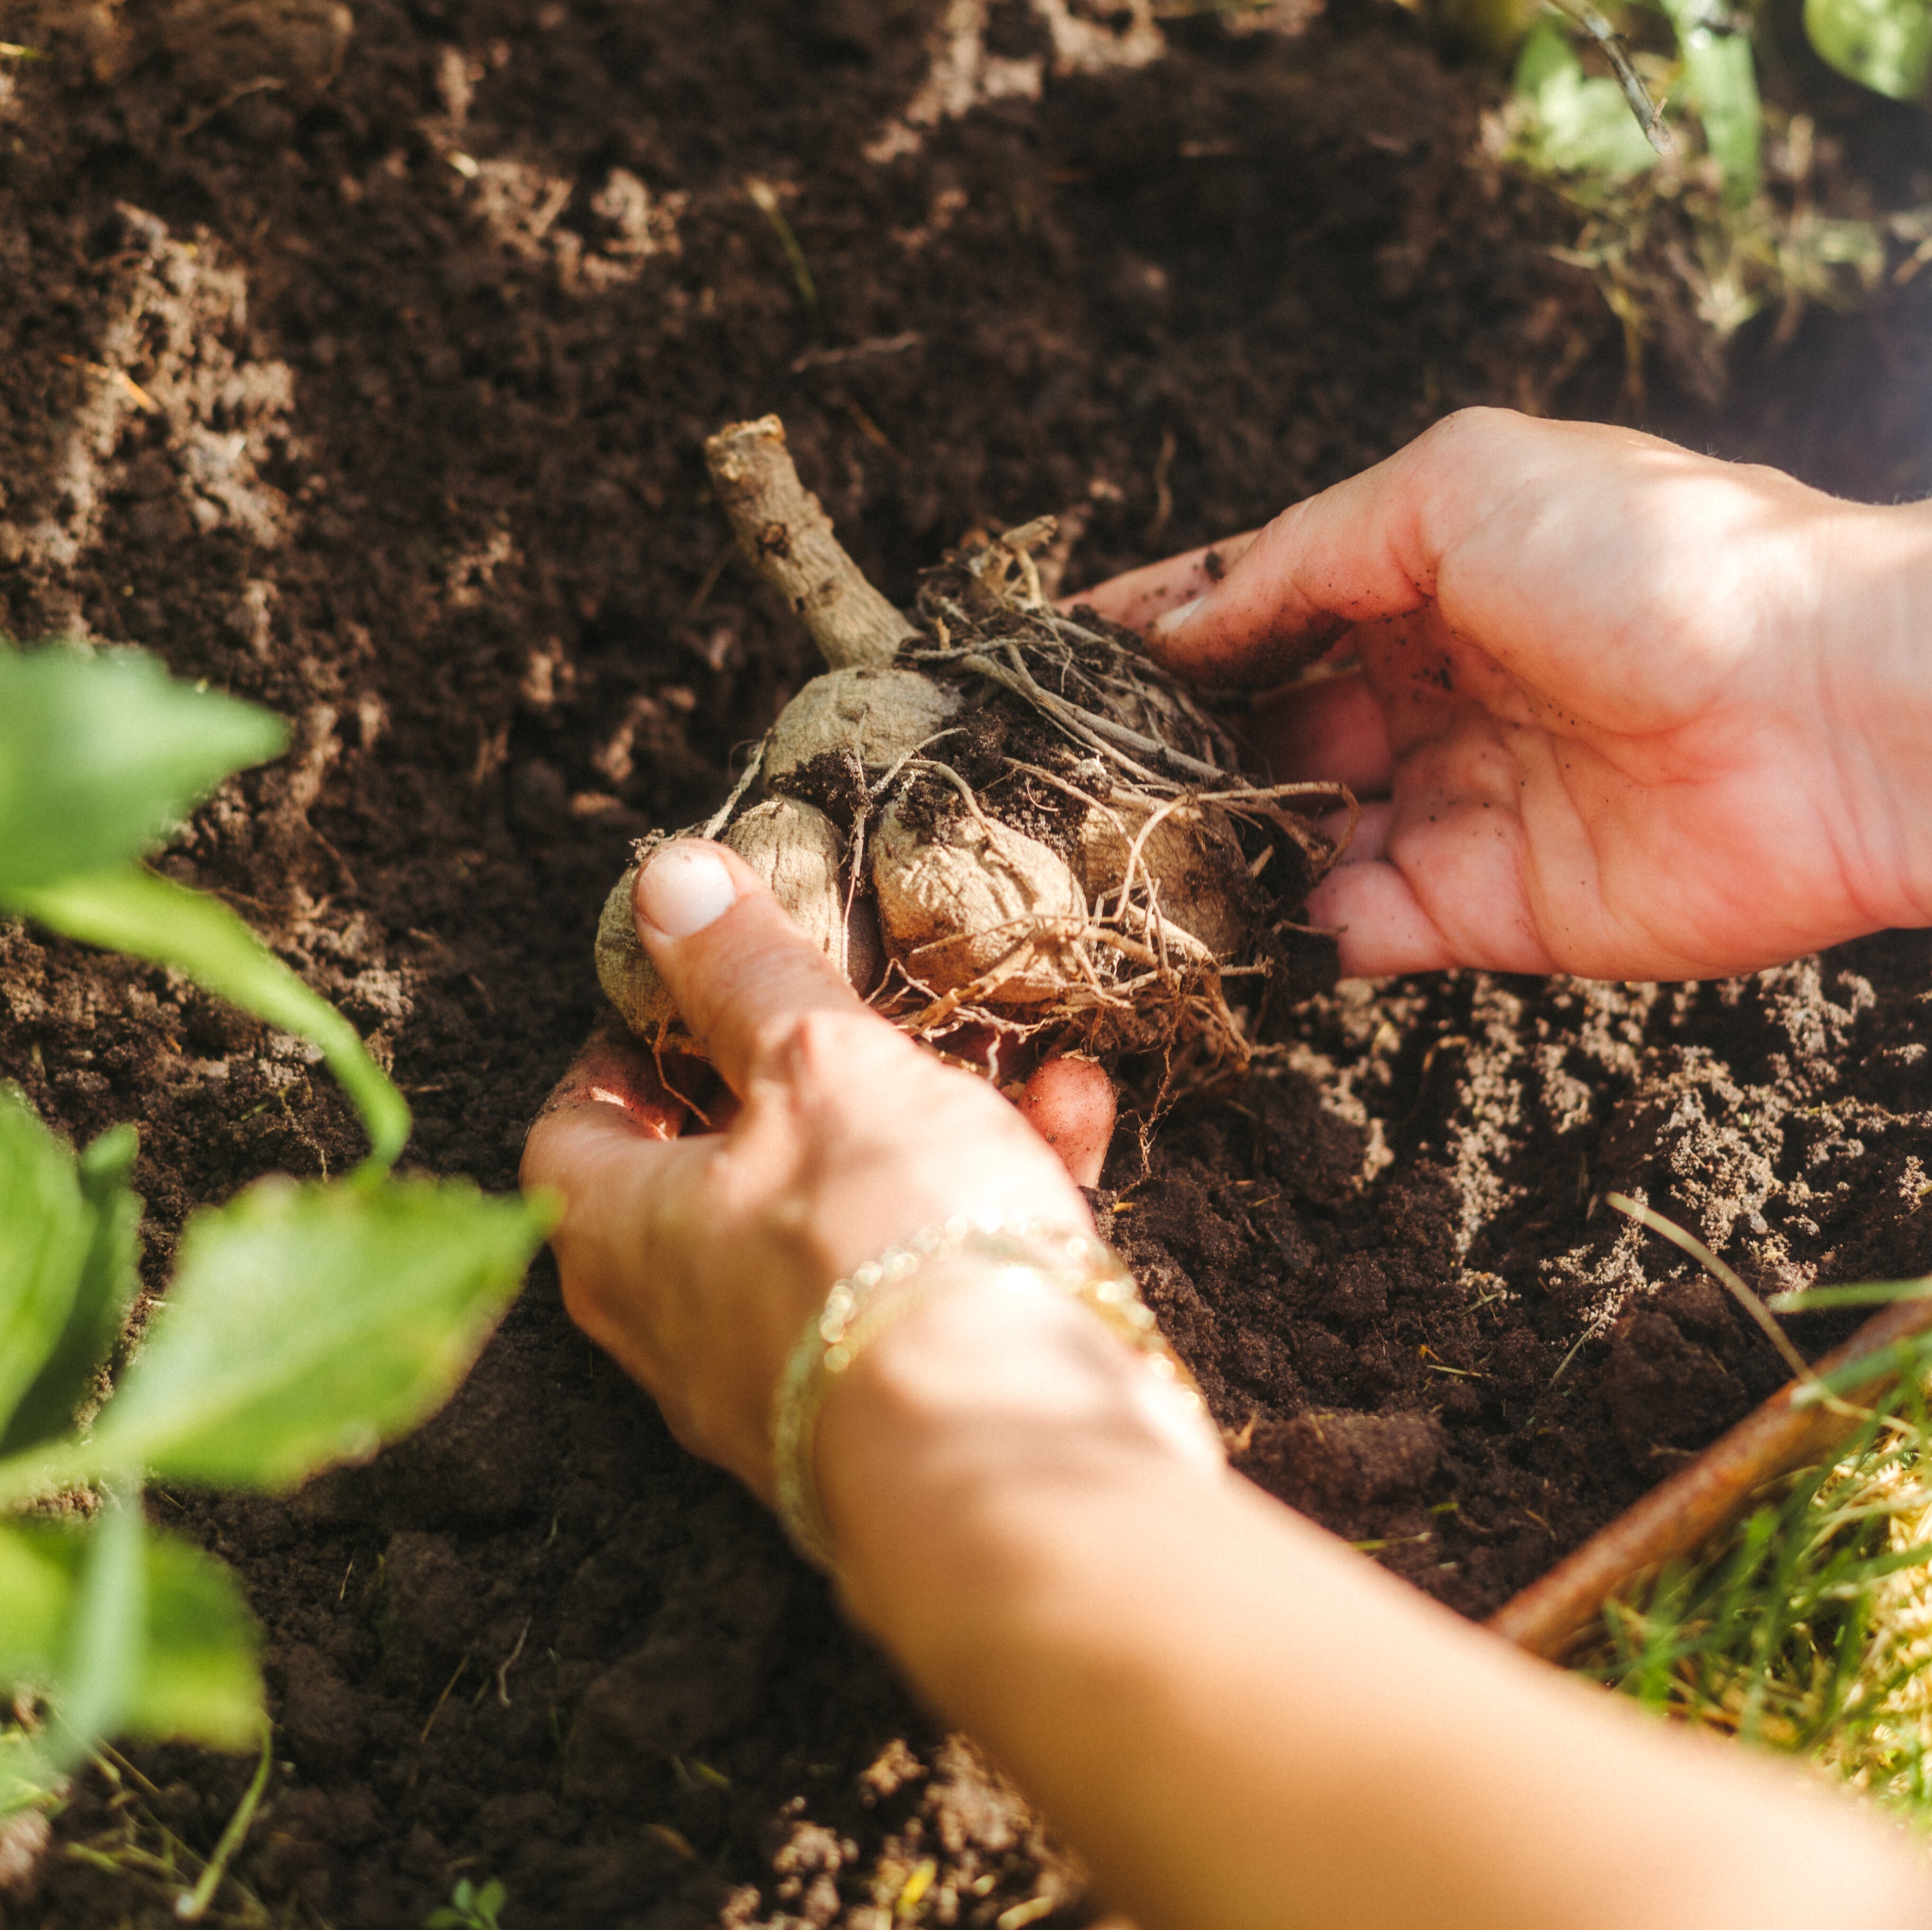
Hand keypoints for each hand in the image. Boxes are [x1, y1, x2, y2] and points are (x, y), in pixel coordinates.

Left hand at [519, 840, 1109, 1498]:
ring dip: (921, 1112)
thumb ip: (747, 975)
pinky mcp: (908, 1385)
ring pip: (845, 1209)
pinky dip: (988, 1181)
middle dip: (801, 1071)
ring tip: (995, 1036)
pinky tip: (1070, 1106)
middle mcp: (691, 1318)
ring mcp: (801, 1364)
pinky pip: (930, 1263)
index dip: (623, 1046)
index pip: (573, 1125)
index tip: (686, 986)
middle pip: (718, 1168)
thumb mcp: (816, 1065)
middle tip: (851, 1000)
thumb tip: (666, 882)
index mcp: (626, 1232)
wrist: (1011, 1446)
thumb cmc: (879, 1242)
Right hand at [1076, 408, 1931, 979]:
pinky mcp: (1481, 910)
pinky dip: (1286, 926)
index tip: (1051, 656)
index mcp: (1427, 574)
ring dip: (1209, 839)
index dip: (1158, 626)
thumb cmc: (1654, 564)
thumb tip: (1190, 627)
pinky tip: (1218, 917)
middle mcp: (1430, 689)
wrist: (1826, 714)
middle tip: (1058, 771)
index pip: (1260, 601)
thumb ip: (1306, 552)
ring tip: (1113, 850)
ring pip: (1291, 830)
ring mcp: (1451, 803)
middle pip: (1263, 724)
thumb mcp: (1459, 488)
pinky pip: (1352, 925)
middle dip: (1168, 743)